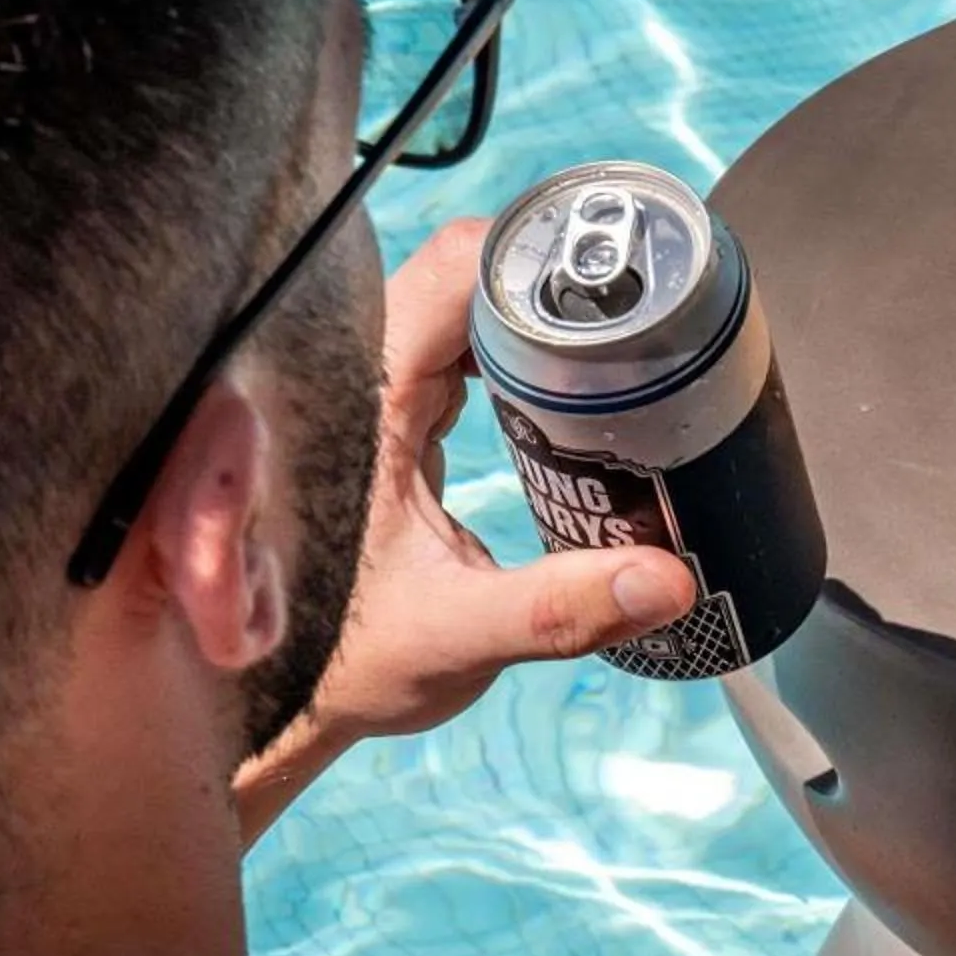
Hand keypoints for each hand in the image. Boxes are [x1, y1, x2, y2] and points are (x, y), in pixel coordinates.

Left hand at [234, 220, 697, 842]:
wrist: (286, 696)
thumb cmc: (340, 663)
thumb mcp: (457, 638)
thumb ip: (561, 610)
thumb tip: (668, 580)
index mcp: (362, 404)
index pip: (448, 277)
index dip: (531, 259)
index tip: (609, 277)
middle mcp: (362, 380)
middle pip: (465, 275)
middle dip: (551, 280)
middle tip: (637, 311)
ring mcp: (377, 392)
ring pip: (465, 305)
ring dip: (538, 311)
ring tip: (619, 341)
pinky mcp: (399, 415)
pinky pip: (465, 346)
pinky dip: (520, 348)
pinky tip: (571, 380)